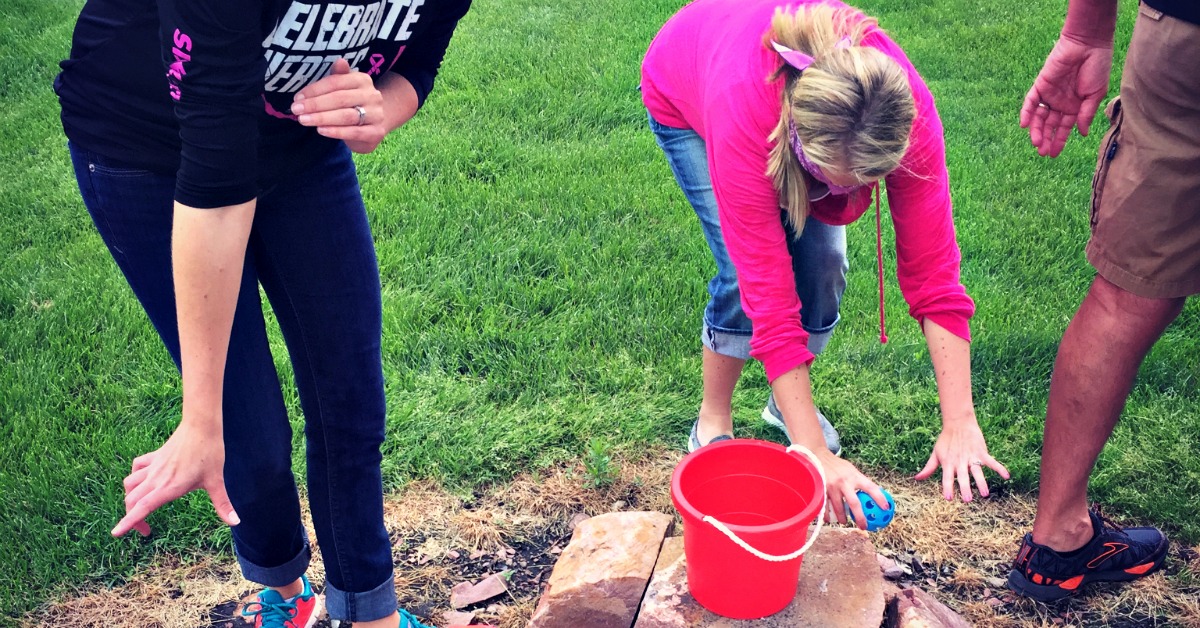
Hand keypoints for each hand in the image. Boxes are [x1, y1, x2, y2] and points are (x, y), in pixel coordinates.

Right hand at [112, 420, 237, 536]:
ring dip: (130, 498)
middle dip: (132, 517)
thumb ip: (223, 503)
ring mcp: (153, 466)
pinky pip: (136, 467)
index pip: (143, 508)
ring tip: (139, 508)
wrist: (201, 426)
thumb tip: (235, 522)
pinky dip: (134, 477)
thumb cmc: (210, 452)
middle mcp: (156, 478)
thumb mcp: (217, 481)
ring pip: (130, 484)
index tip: (116, 533)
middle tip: (145, 529)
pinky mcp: (155, 456)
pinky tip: (142, 481)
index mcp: (169, 488)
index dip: (128, 522)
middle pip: (132, 500)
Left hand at [293, 59, 388, 153]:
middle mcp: (372, 95)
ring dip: (322, 118)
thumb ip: (337, 77)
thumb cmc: (352, 104)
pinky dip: (336, 132)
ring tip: (304, 120)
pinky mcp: (376, 132)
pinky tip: (321, 130)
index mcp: (362, 80)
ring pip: (346, 116)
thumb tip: (339, 61)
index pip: (336, 83)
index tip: (297, 98)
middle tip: (296, 110)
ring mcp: (376, 114)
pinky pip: (354, 132)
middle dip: (315, 105)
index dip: (314, 90)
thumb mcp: (344, 89)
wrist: (374, 125)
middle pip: (340, 99)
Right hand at [815, 452, 891, 529]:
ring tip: (844, 522)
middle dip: (860, 517)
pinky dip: (827, 515)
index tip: (886, 508)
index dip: (880, 498)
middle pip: (854, 503)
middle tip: (864, 526)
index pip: (871, 487)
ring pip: (839, 507)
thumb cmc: (838, 466)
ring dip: (842, 518)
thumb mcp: (851, 470)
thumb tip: (875, 493)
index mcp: (854, 476)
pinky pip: (825, 507)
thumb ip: (860, 481)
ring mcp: (832, 487)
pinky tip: (829, 519)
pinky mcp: (822, 490)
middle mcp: (844, 482)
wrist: (819, 457)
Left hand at [914, 421, 1008, 502]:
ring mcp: (971, 457)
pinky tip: (1007, 476)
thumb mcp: (935, 454)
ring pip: (977, 472)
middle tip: (967, 500)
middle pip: (963, 477)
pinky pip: (992, 462)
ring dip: (981, 482)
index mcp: (948, 464)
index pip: (947, 478)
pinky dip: (999, 468)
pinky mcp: (981, 452)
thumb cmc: (945, 441)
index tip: (948, 498)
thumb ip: (928, 468)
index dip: (947, 488)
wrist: (958, 423)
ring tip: (984, 494)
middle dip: (965, 488)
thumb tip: (917, 479)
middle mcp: (960, 462)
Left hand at [1020, 34, 1113, 156]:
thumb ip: (1086, 113)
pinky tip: (1024, 125)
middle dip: (1046, 139)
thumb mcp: (1095, 94)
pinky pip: (1031, 101)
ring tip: (1036, 143)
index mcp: (1075, 106)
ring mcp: (1050, 94)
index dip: (1059, 140)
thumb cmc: (1097, 67)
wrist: (1088, 45)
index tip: (1054, 154)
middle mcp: (1061, 102)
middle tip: (1043, 153)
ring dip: (1036, 130)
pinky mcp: (1041, 85)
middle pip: (1050, 125)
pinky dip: (1026, 112)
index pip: (1064, 127)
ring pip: (1039, 116)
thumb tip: (1082, 133)